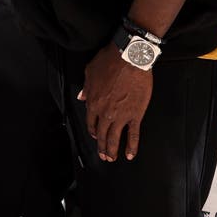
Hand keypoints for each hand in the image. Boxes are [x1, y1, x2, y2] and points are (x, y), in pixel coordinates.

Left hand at [77, 45, 151, 161]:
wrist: (130, 58)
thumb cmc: (110, 61)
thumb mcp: (90, 71)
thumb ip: (86, 87)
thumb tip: (81, 96)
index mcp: (93, 102)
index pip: (91, 122)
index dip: (93, 131)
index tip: (95, 137)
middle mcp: (105, 112)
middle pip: (102, 134)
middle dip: (101, 146)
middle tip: (103, 155)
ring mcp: (121, 115)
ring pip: (115, 138)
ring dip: (112, 150)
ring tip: (112, 158)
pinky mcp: (135, 115)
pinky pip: (133, 134)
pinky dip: (132, 146)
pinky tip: (130, 154)